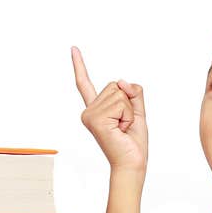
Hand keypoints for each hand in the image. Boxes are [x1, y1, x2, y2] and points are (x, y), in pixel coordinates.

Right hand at [72, 45, 148, 173]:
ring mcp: (90, 115)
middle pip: (114, 85)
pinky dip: (128, 115)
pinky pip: (121, 103)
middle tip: (124, 124)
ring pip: (119, 93)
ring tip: (123, 128)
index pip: (85, 84)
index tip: (74, 49)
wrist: (132, 163)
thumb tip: (121, 80)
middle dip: (128, 103)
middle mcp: (89, 111)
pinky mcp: (95, 119)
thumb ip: (132, 92)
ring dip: (129, 111)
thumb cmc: (133, 142)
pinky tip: (121, 130)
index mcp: (96, 109)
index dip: (80, 65)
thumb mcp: (137, 112)